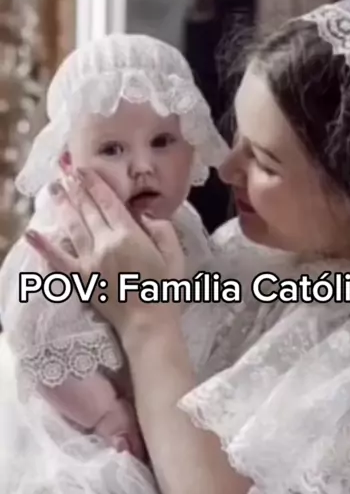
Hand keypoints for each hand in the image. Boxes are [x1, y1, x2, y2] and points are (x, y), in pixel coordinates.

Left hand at [25, 168, 185, 335]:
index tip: (84, 170)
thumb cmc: (165, 290)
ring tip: (54, 189)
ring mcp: (90, 261)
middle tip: (67, 172)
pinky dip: (44, 246)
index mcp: (129, 236)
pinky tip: (32, 233)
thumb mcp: (174, 254)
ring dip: (62, 205)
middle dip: (76, 189)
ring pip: (73, 227)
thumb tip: (144, 211)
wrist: (148, 323)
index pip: (108, 202)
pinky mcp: (80, 279)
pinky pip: (58, 260)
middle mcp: (105, 244)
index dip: (95, 184)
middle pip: (88, 210)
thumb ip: (161, 228)